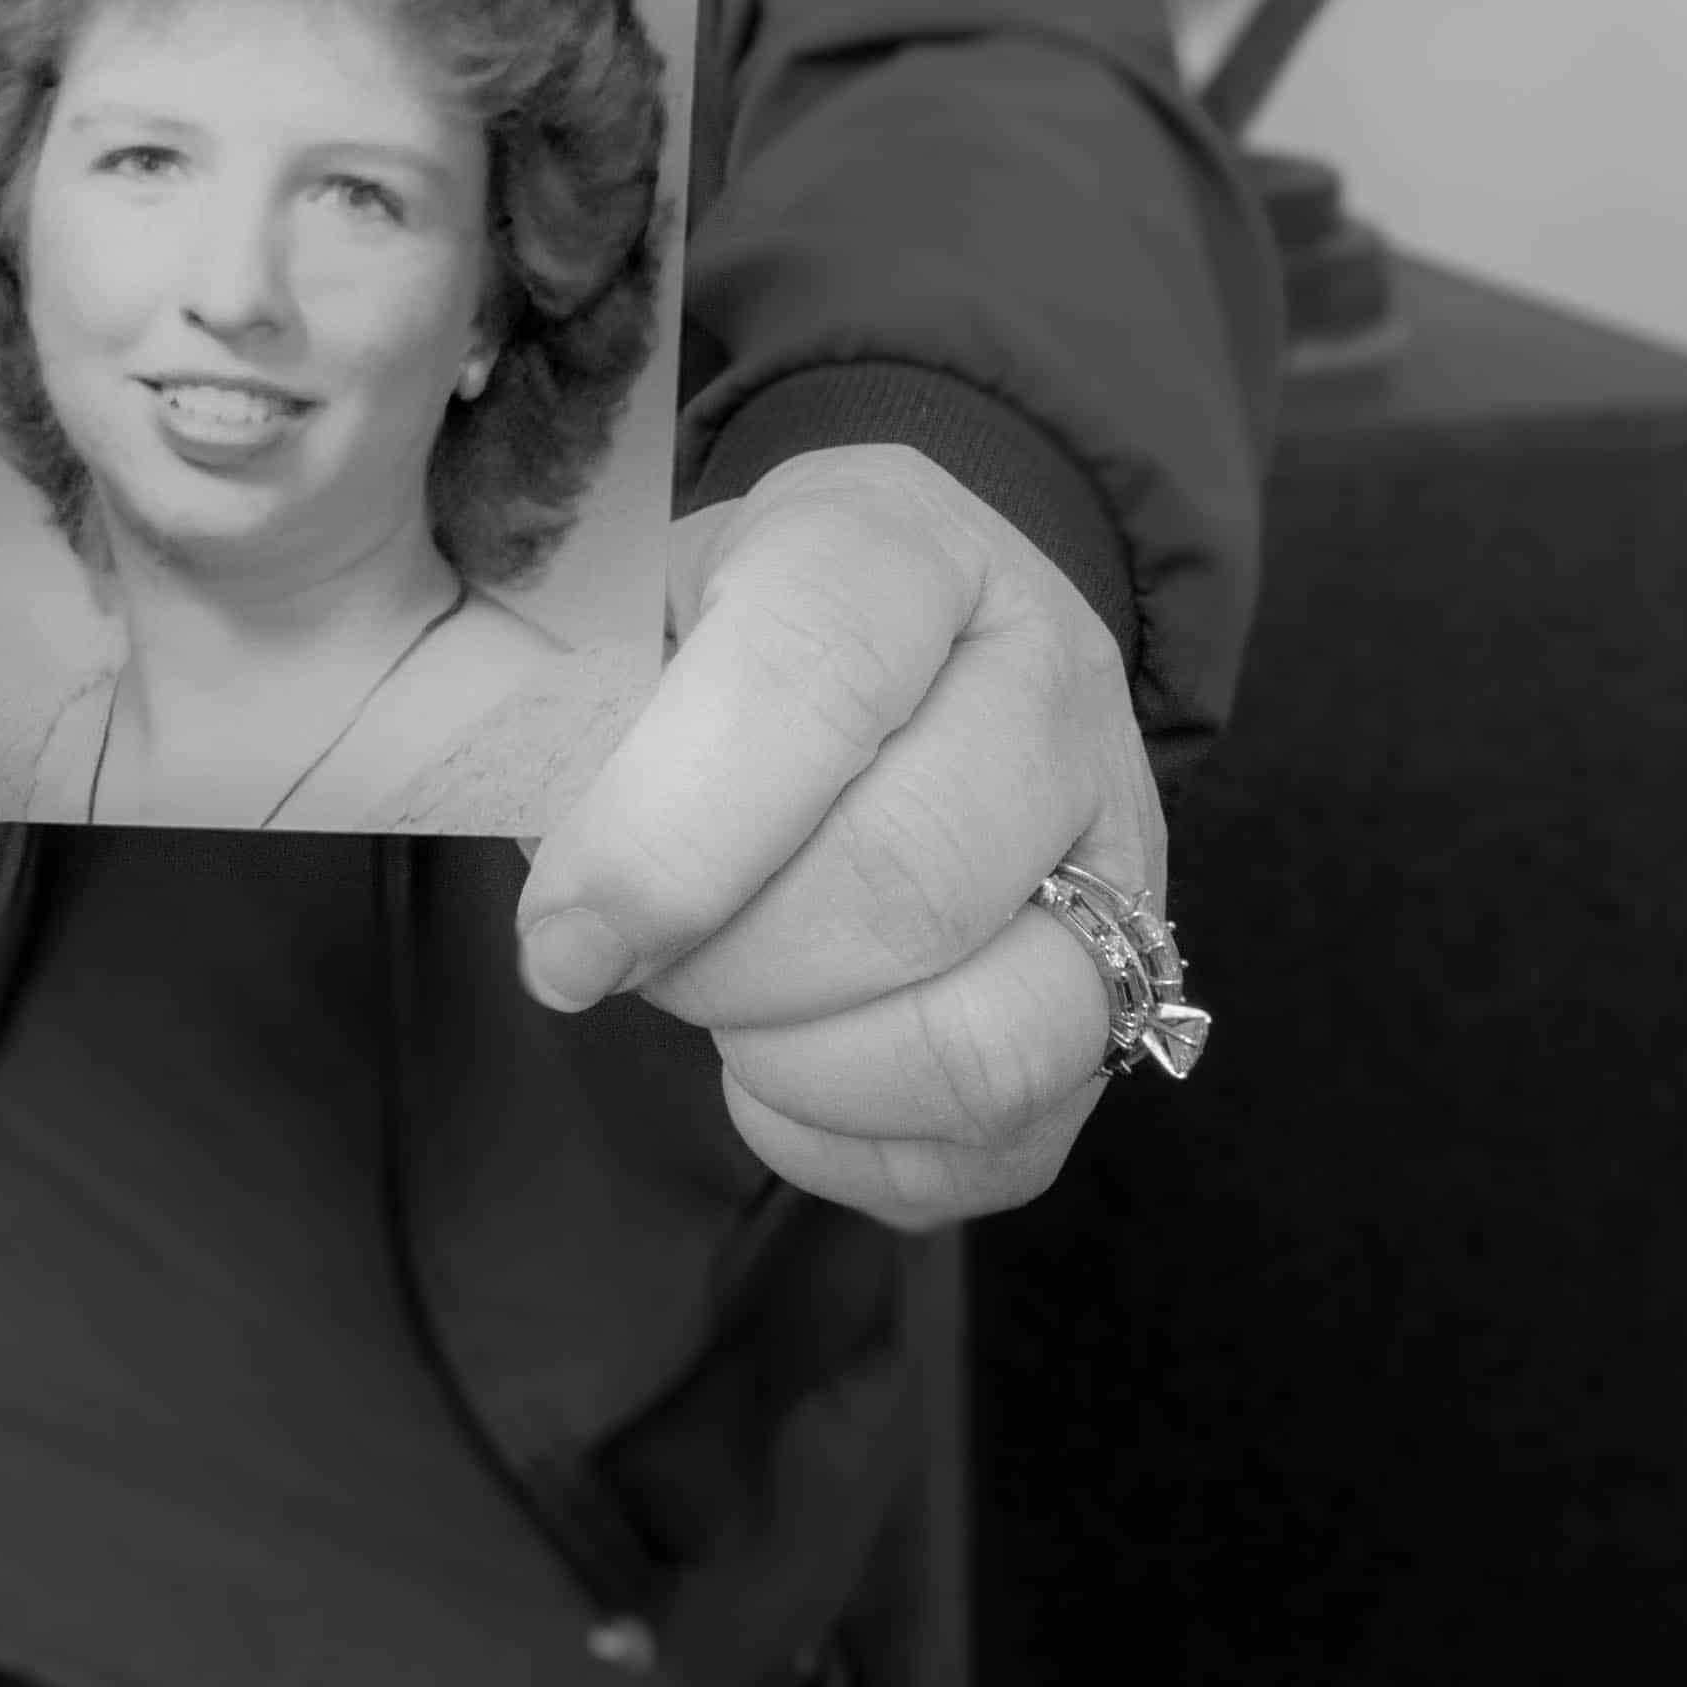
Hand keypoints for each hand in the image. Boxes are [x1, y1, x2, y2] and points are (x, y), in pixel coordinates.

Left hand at [511, 441, 1165, 1232]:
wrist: (912, 632)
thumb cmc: (733, 632)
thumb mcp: (639, 609)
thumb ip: (582, 731)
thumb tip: (572, 923)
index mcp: (900, 546)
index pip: (809, 686)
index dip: (665, 842)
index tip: (560, 939)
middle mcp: (1048, 682)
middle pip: (903, 884)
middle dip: (723, 968)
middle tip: (639, 957)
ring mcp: (1115, 848)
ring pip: (992, 1038)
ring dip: (808, 1066)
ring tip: (728, 1011)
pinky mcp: (1126, 996)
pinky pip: (1000, 1139)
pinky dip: (855, 1140)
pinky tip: (786, 1065)